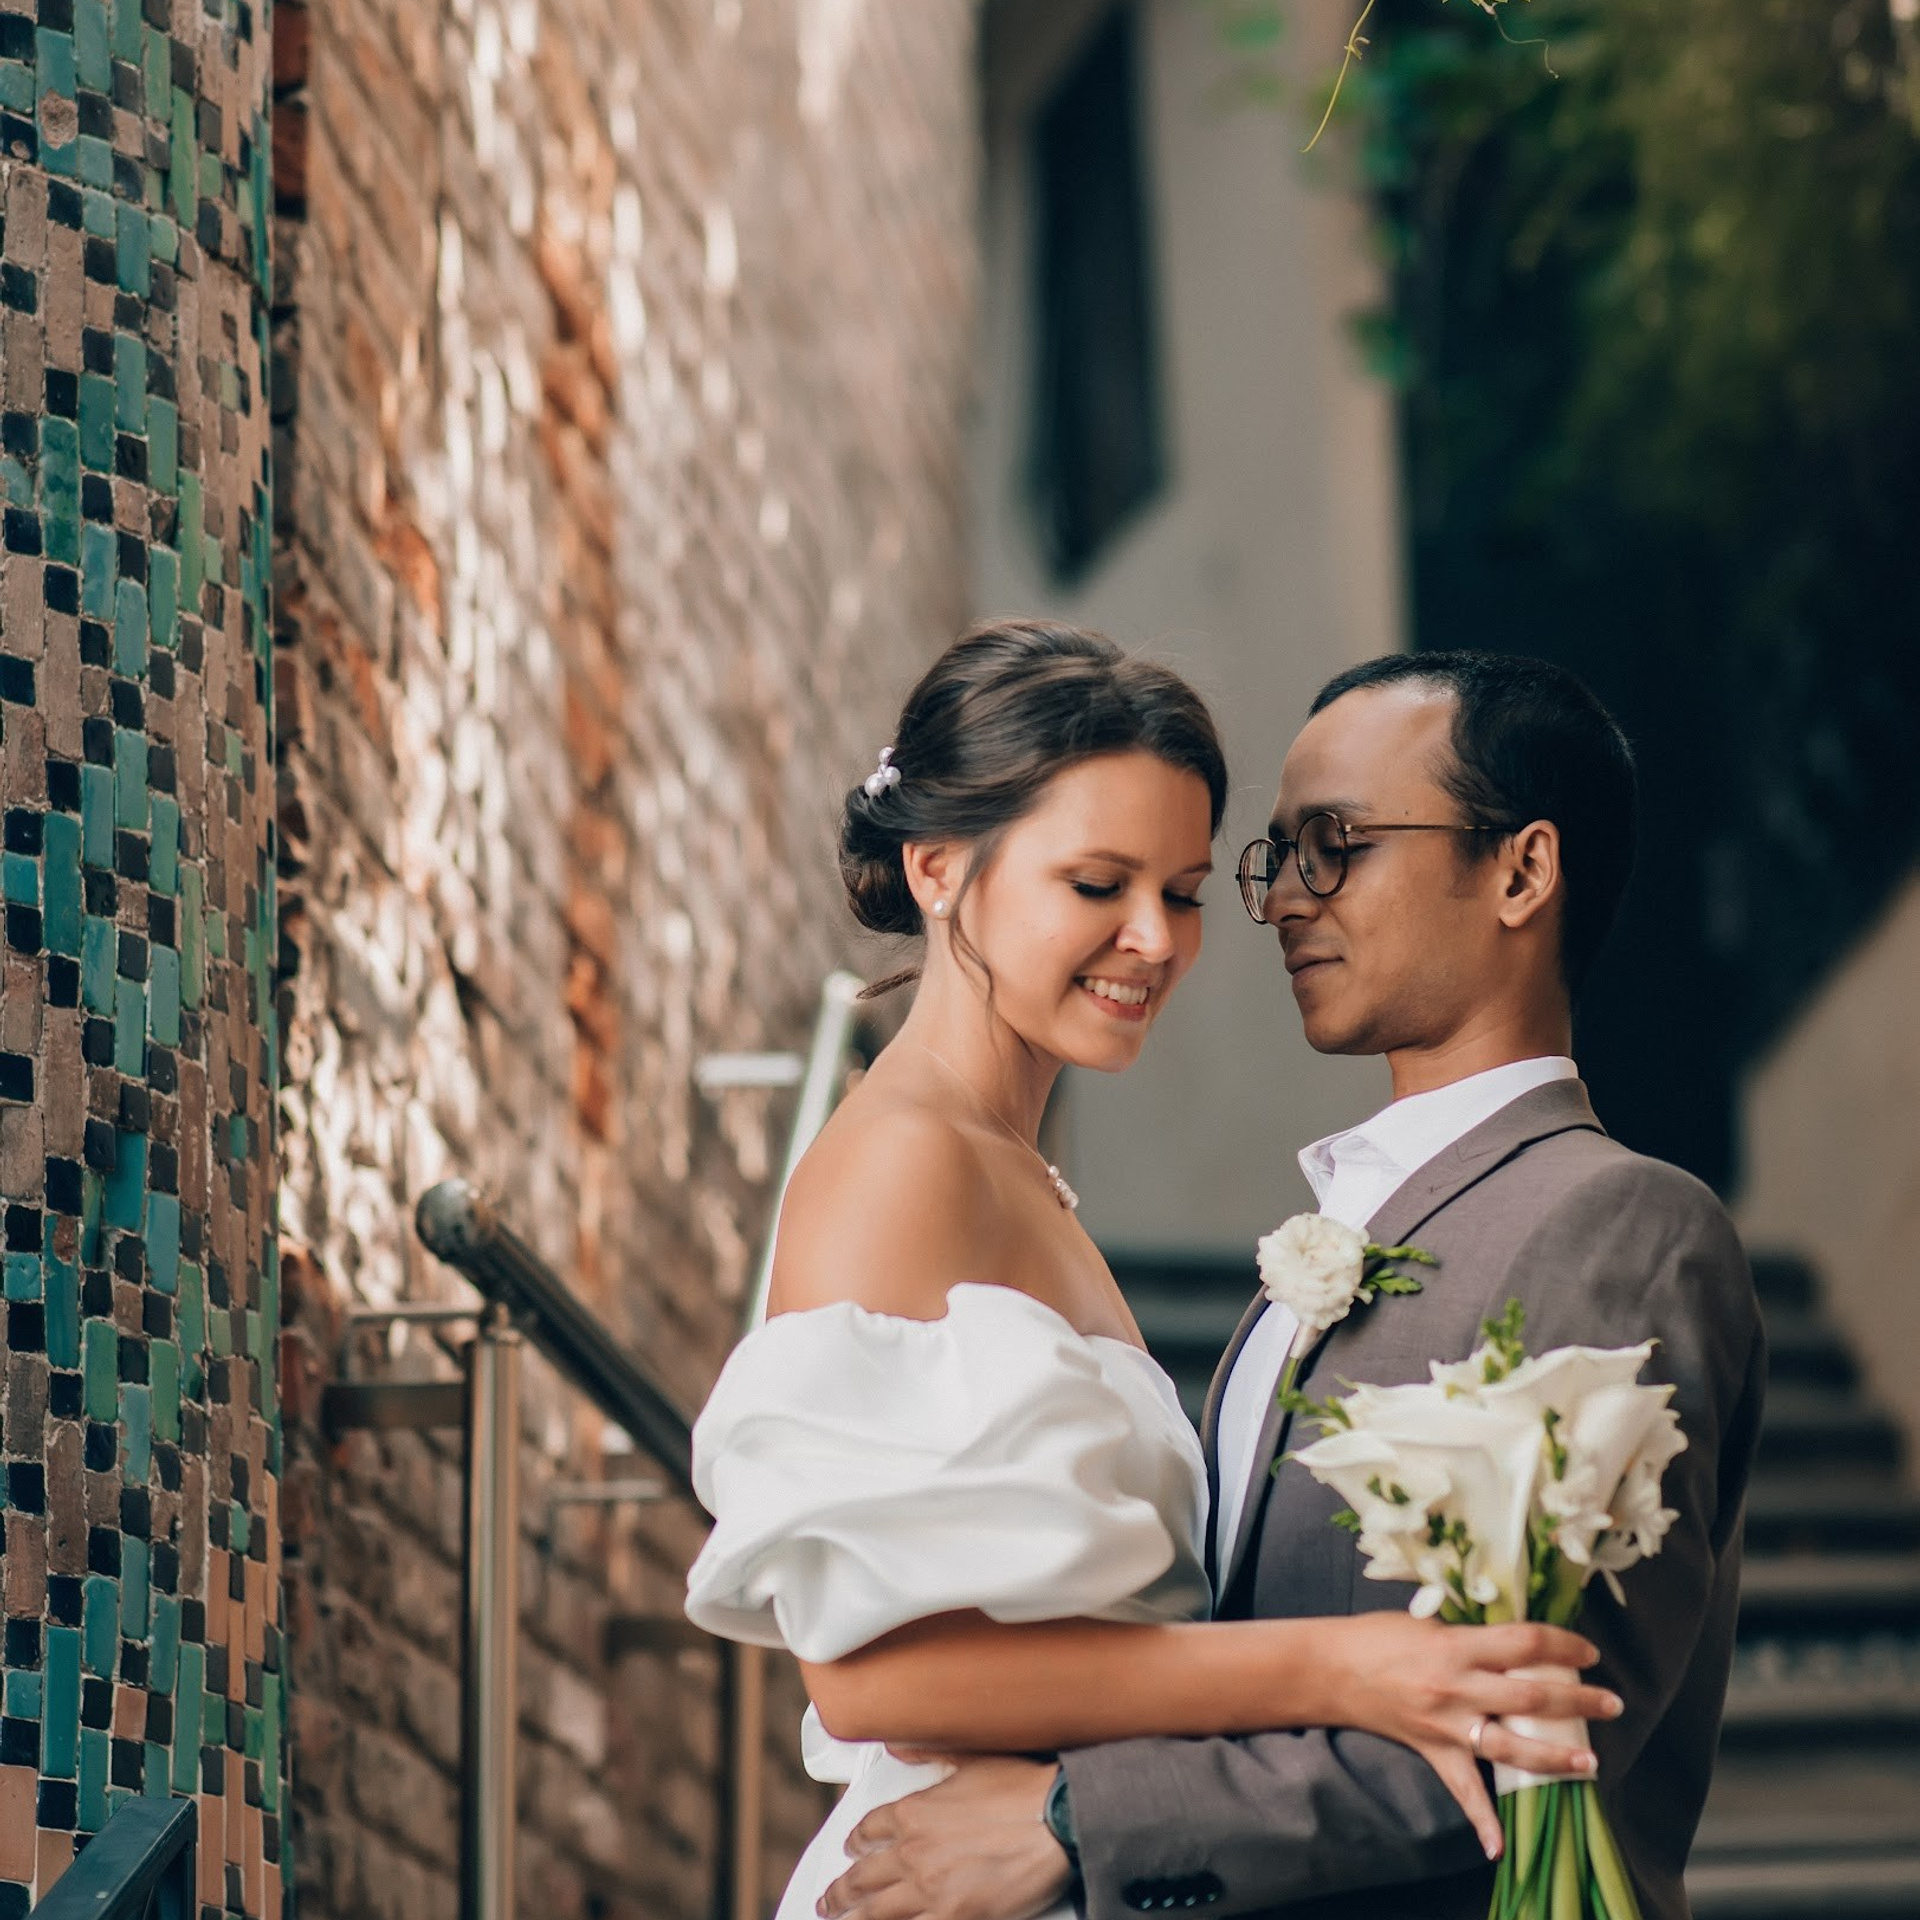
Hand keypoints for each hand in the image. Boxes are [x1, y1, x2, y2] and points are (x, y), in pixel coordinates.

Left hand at [816, 1754, 1071, 1919]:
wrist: (1055, 1819)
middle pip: (863, 1878)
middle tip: (827, 1900)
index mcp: (914, 1812)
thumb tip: (895, 1744)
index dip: (855, 1841)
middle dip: (841, 1892)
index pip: (870, 1829)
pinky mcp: (954, 1917)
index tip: (850, 1850)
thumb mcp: (968, 1758)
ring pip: (877, 1912)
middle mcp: (914, 1852)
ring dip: (854, 1918)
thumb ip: (927, 1751)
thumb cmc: (1020, 1786)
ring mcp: (930, 1890)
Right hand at [1324, 1614, 1623, 1859]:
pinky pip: (1462, 1790)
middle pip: (1533, 1697)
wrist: (1329, 1669)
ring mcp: (1447, 1724)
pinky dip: (1482, 1819)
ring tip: (1589, 1761)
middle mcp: (1458, 1687)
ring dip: (1555, 1757)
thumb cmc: (1377, 1636)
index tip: (1589, 1652)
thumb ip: (1473, 1636)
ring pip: (1512, 1747)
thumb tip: (1516, 1644)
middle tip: (1612, 1704)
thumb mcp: (1430, 1623)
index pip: (1525, 1643)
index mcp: (1458, 1646)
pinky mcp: (1433, 1751)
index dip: (1563, 1646)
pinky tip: (1500, 1847)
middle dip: (1579, 1701)